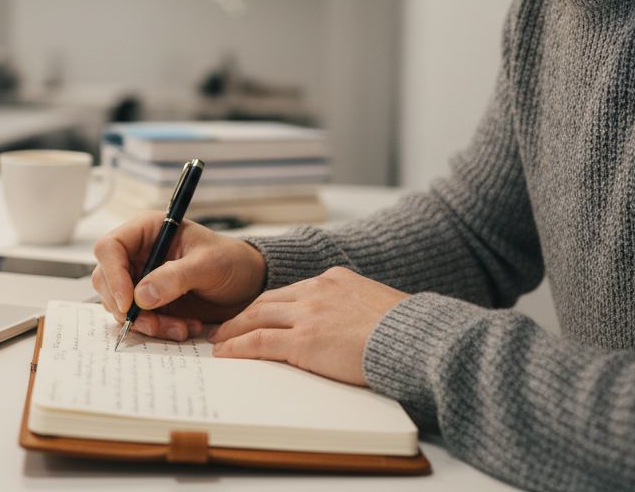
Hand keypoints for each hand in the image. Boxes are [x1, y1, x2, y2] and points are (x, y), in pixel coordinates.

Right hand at [92, 211, 265, 340]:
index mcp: (148, 231)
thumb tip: (142, 295)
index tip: (129, 302)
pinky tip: (183, 328)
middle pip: (106, 280)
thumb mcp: (209, 264)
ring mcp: (141, 280)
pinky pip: (137, 320)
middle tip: (153, 323)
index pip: (110, 248)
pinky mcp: (149, 303)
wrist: (247, 285)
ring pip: (119, 305)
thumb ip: (176, 276)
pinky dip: (155, 330)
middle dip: (127, 307)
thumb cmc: (231, 261)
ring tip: (180, 328)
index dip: (113, 275)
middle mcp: (138, 254)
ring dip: (145, 323)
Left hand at [208, 266, 408, 385]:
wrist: (416, 340)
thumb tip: (348, 326)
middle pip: (265, 301)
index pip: (290, 292)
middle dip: (241, 315)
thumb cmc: (406, 331)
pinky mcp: (304, 341)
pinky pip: (258, 343)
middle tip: (223, 326)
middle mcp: (317, 291)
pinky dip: (236, 348)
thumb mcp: (377, 305)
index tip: (254, 313)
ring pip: (255, 318)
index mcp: (334, 280)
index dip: (267, 305)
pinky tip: (225, 354)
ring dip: (231, 330)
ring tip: (217, 341)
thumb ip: (353, 309)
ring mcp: (308, 315)